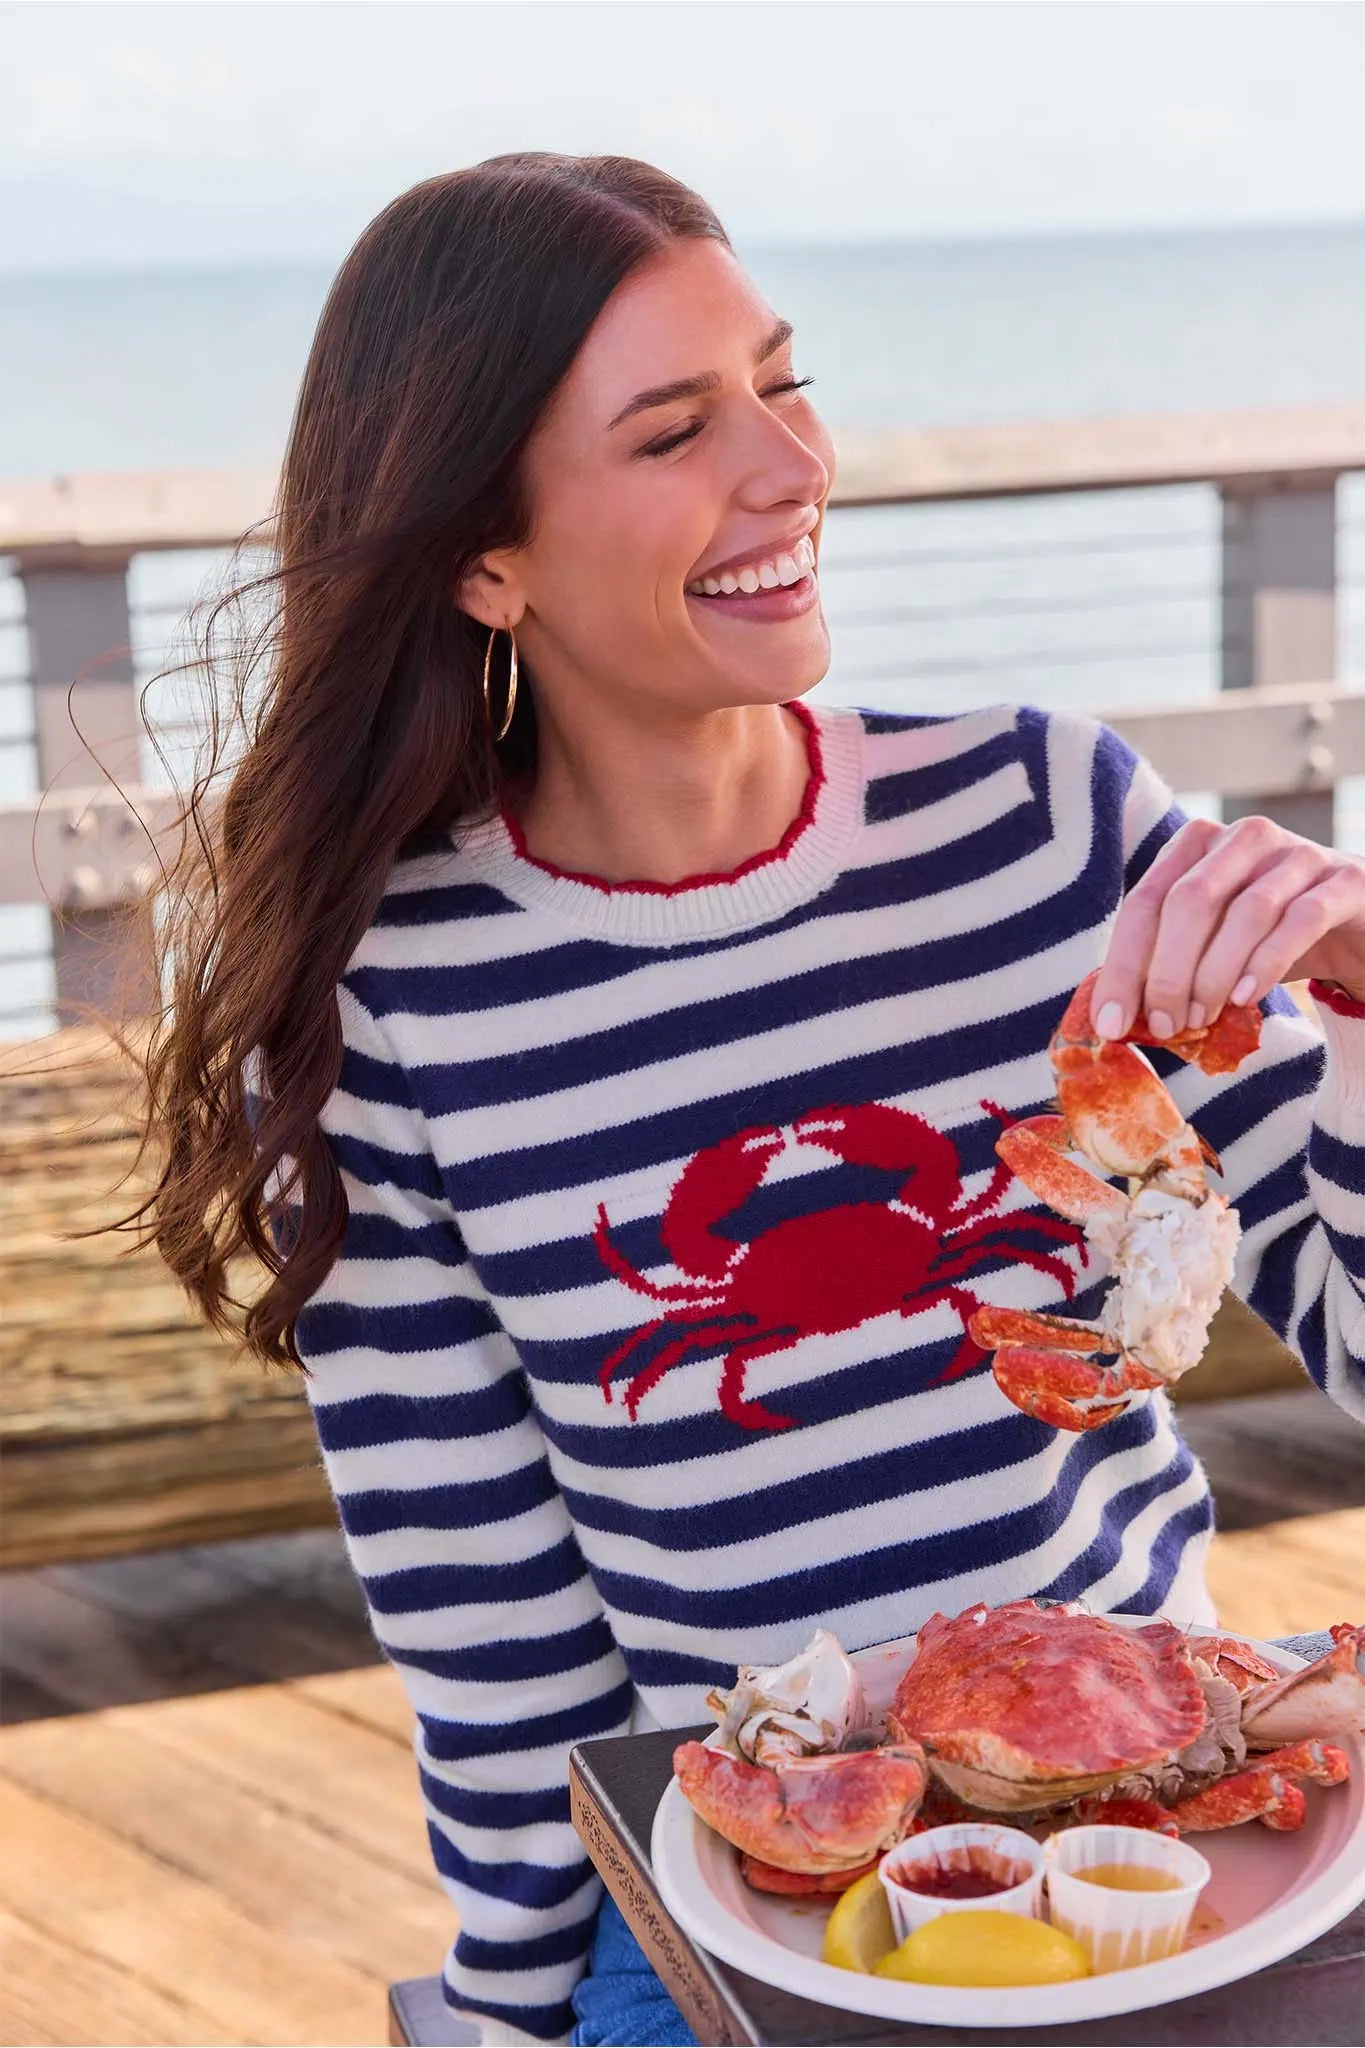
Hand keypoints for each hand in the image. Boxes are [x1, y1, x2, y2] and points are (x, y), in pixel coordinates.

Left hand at [1090, 815, 1364, 1040]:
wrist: (1359, 927)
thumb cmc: (1272, 937)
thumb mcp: (1214, 944)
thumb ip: (1170, 963)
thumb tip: (1116, 1015)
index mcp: (1199, 844)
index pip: (1145, 901)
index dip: (1123, 965)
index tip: (1110, 1022)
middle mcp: (1245, 838)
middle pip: (1189, 901)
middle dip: (1168, 972)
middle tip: (1163, 1025)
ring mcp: (1299, 854)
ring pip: (1245, 912)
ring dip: (1215, 974)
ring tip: (1201, 1018)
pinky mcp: (1345, 881)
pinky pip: (1300, 920)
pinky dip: (1267, 962)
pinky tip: (1247, 999)